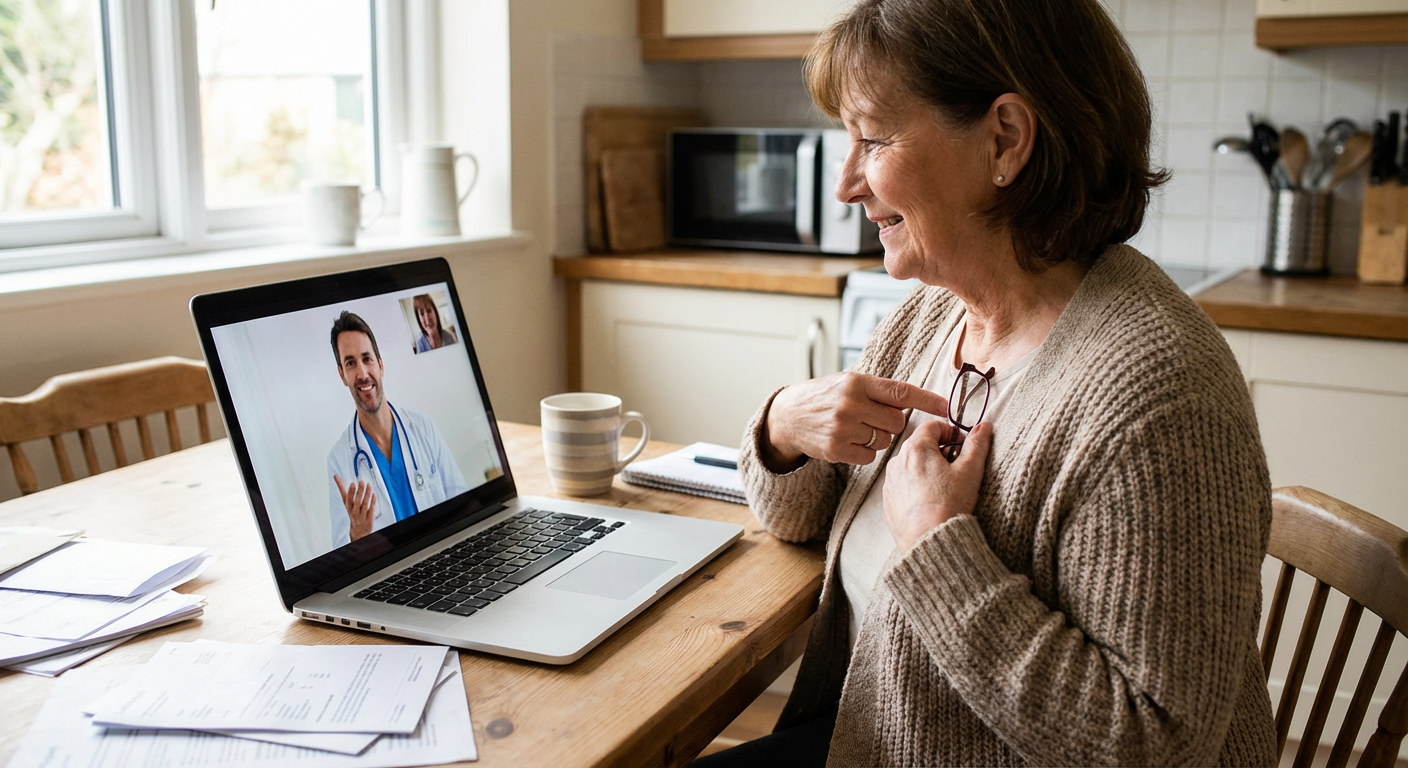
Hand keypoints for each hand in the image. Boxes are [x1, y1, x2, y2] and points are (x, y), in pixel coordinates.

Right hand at [334, 475, 376, 540]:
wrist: (358, 530)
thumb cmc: (352, 512)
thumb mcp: (346, 501)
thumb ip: (342, 488)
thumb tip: (335, 476)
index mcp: (348, 506)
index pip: (348, 498)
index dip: (350, 492)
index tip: (352, 483)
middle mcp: (354, 511)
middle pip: (356, 501)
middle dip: (359, 491)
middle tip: (361, 482)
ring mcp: (362, 515)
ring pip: (364, 504)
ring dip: (367, 494)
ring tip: (369, 485)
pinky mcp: (369, 518)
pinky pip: (371, 509)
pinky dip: (372, 502)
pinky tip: (374, 495)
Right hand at [761, 372, 948, 469]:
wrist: (788, 415)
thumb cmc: (824, 396)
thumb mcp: (848, 382)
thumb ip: (877, 390)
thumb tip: (916, 400)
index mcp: (857, 382)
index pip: (901, 392)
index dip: (928, 400)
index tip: (947, 407)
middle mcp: (851, 403)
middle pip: (896, 422)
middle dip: (890, 423)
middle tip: (873, 418)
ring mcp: (842, 427)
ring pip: (884, 441)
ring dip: (876, 438)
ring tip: (856, 428)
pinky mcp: (836, 448)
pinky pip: (869, 456)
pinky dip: (864, 452)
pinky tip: (849, 441)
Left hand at [882, 420, 992, 551]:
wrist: (930, 543)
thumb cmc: (950, 506)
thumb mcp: (970, 471)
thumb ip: (977, 444)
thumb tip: (984, 427)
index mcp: (915, 449)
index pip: (932, 426)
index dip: (951, 432)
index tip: (962, 445)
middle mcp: (897, 462)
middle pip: (920, 445)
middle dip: (940, 451)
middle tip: (957, 467)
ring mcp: (890, 483)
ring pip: (910, 466)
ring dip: (927, 469)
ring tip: (945, 487)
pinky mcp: (889, 502)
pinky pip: (903, 486)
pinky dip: (916, 487)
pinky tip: (932, 502)